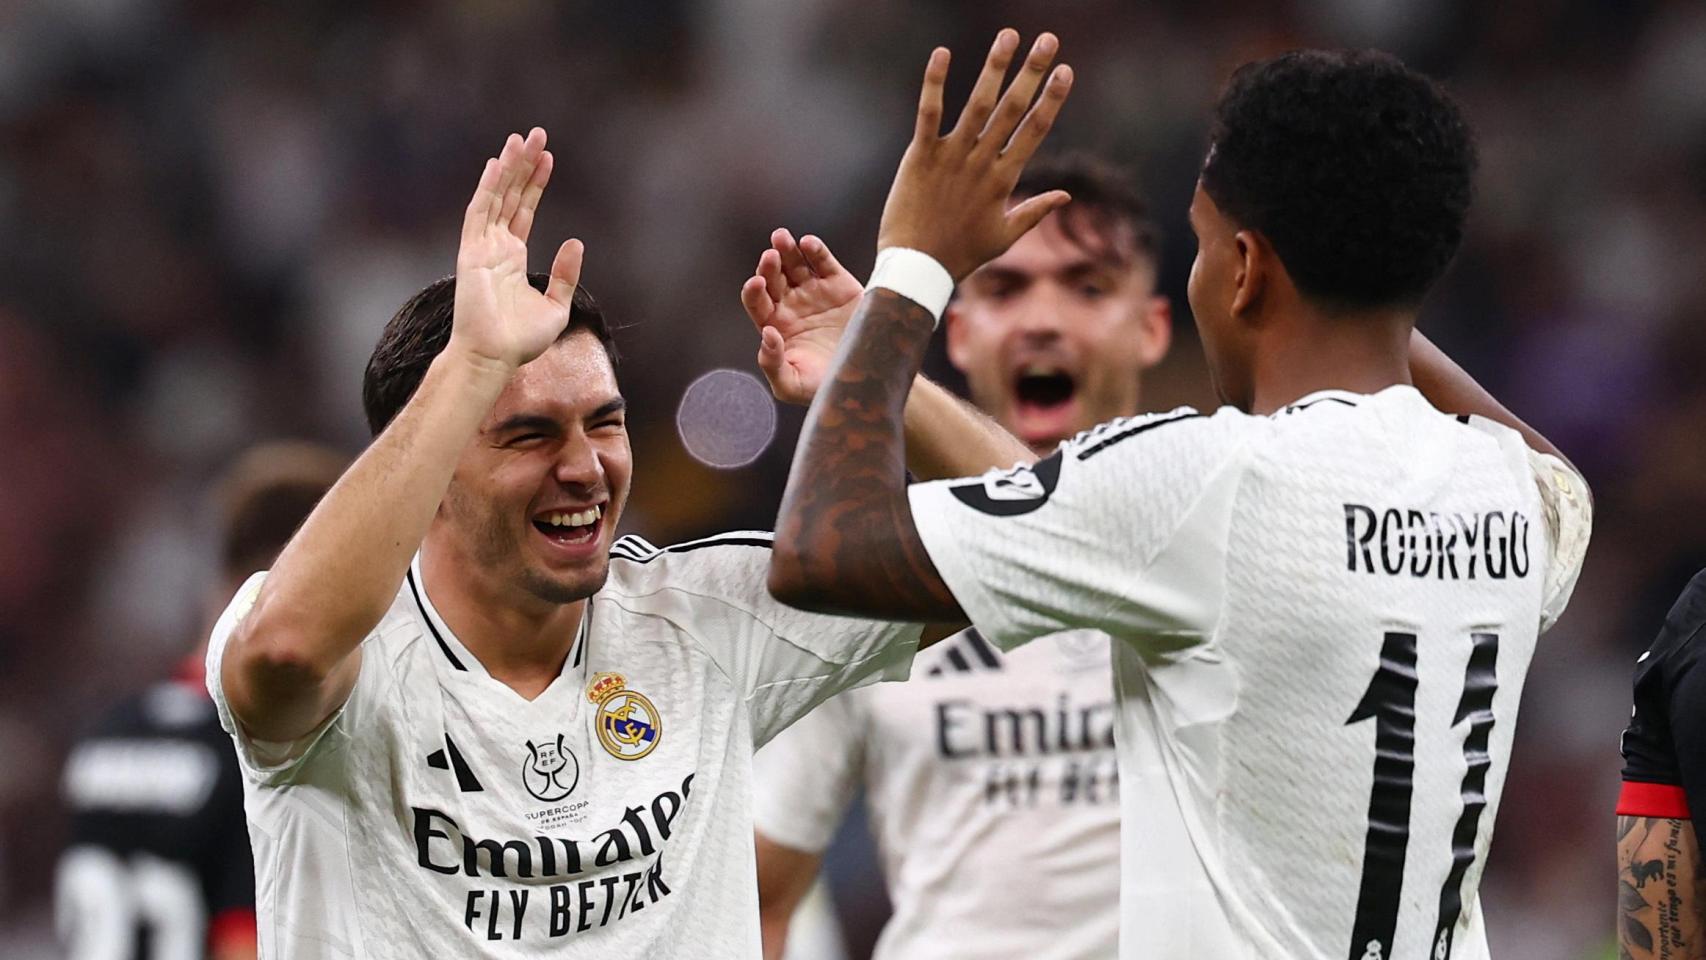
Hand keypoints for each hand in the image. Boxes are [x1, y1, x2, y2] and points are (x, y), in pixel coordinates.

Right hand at [449, 127, 584, 371]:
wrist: (494, 357)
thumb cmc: (520, 340)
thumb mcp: (556, 306)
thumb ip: (565, 274)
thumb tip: (576, 241)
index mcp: (513, 257)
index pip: (524, 210)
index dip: (535, 183)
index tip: (548, 157)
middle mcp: (495, 247)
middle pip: (510, 196)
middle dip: (522, 165)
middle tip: (536, 133)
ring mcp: (481, 248)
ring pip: (495, 197)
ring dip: (507, 168)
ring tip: (521, 138)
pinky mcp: (471, 254)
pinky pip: (478, 214)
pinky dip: (487, 189)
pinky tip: (497, 165)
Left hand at [740, 228, 862, 404]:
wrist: (867, 378)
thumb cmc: (824, 387)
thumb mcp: (792, 384)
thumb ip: (772, 364)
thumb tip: (767, 334)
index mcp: (775, 325)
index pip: (757, 302)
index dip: (754, 292)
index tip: (756, 284)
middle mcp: (791, 305)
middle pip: (773, 278)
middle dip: (769, 266)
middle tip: (770, 257)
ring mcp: (815, 292)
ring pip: (795, 264)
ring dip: (786, 249)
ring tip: (781, 238)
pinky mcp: (839, 284)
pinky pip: (823, 262)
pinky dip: (815, 250)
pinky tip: (808, 243)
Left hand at [877, 30, 1073, 281]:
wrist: (917, 269)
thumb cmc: (960, 256)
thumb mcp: (1004, 237)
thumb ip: (1034, 211)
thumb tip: (1066, 195)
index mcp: (1004, 179)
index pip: (1035, 130)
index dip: (1052, 98)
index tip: (1066, 70)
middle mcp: (982, 163)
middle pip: (1013, 109)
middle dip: (1032, 72)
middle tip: (1047, 39)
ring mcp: (952, 157)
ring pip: (978, 104)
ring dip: (995, 68)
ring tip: (1008, 36)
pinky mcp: (921, 156)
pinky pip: (929, 113)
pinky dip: (934, 83)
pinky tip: (941, 53)